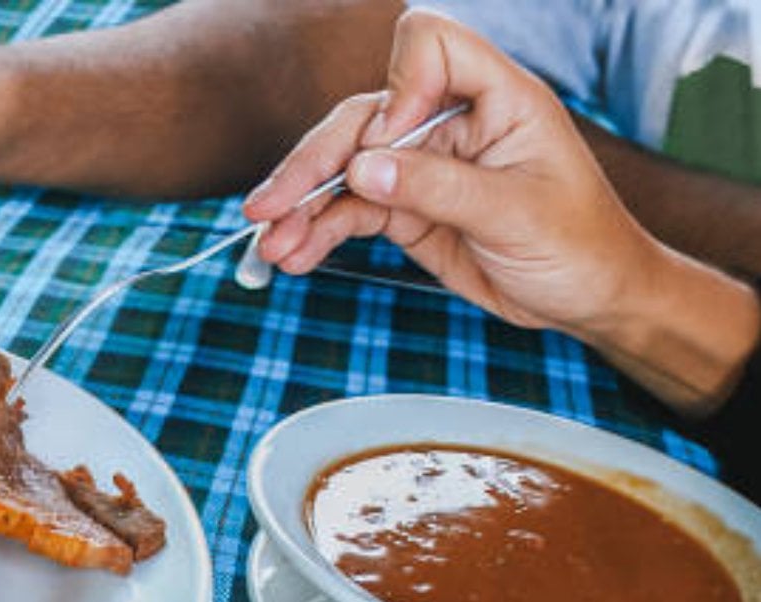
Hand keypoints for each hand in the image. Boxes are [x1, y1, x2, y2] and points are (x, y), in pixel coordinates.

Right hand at [241, 9, 660, 341]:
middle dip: (315, 162)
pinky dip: (317, 232)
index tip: (389, 143)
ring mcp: (424, 165)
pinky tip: (292, 255)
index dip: (400, 85)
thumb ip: (436, 187)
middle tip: (270, 209)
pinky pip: (350, 211)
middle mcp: (451, 121)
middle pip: (364, 117)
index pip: (430, 46)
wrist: (589, 299)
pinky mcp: (407, 209)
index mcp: (496, 98)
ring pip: (345, 168)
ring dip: (302, 205)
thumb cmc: (579, 245)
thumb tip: (363, 169)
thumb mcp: (513, 214)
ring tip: (269, 244)